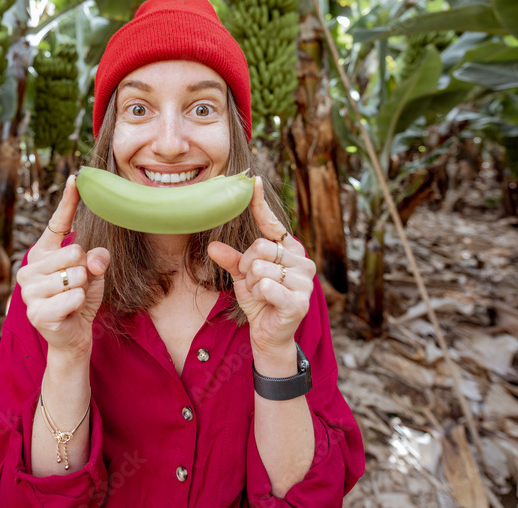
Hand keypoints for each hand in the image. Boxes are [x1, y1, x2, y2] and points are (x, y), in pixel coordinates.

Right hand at [17, 175, 109, 360]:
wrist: (73, 335)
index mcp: (42, 253)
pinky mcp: (36, 311)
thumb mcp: (94, 273)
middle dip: (86, 270)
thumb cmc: (80, 298)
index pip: (57, 223)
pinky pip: (73, 296)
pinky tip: (69, 312)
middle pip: (74, 252)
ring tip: (72, 299)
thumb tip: (93, 260)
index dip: (68, 200)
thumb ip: (96, 258)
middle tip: (79, 286)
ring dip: (83, 289)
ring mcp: (29, 290)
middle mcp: (29, 268)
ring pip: (76, 275)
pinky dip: (79, 303)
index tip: (76, 177)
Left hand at [207, 177, 313, 358]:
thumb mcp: (241, 277)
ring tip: (260, 295)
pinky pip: (266, 286)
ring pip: (260, 268)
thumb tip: (212, 246)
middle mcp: (303, 261)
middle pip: (260, 248)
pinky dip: (258, 295)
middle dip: (247, 267)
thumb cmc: (259, 301)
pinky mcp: (299, 302)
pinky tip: (266, 304)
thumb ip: (230, 259)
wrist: (269, 335)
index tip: (253, 181)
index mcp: (290, 250)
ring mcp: (304, 282)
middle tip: (253, 283)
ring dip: (251, 285)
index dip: (260, 204)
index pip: (273, 223)